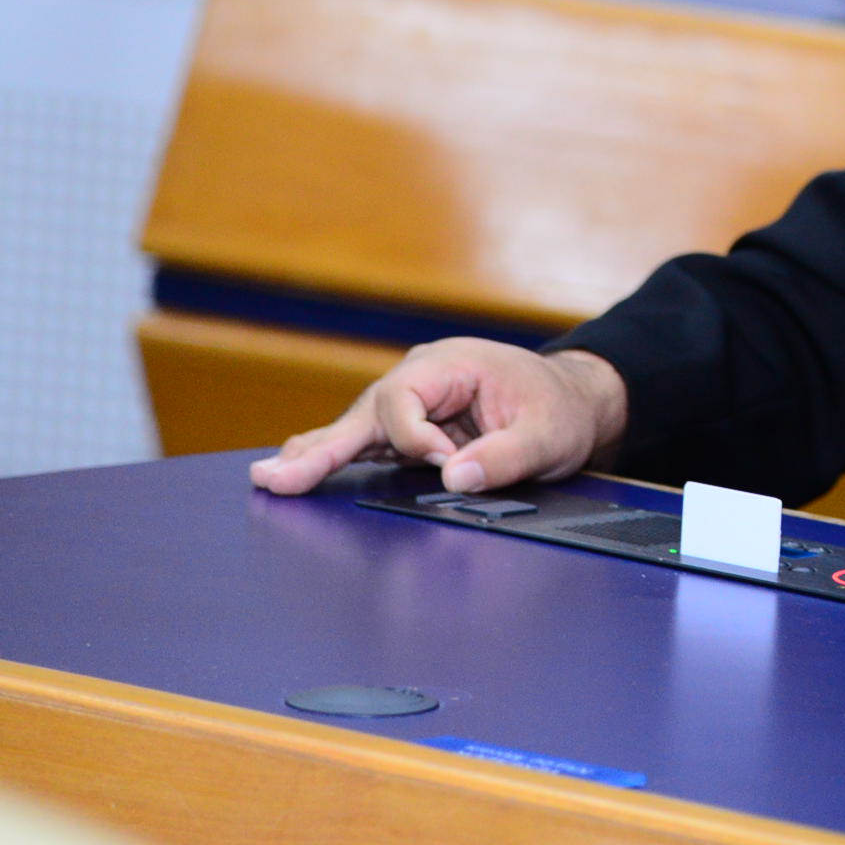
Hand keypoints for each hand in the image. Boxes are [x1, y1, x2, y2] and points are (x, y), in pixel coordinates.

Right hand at [247, 340, 627, 497]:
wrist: (572, 402)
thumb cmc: (560, 410)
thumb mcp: (550, 435)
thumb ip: (507, 455)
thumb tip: (455, 478)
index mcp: (451, 365)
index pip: (405, 400)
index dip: (415, 438)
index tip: (445, 464)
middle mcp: (420, 379)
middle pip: (364, 413)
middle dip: (323, 449)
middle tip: (276, 478)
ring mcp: (410, 404)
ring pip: (356, 430)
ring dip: (317, 455)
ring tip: (271, 479)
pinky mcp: (408, 430)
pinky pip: (366, 444)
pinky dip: (333, 459)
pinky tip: (295, 474)